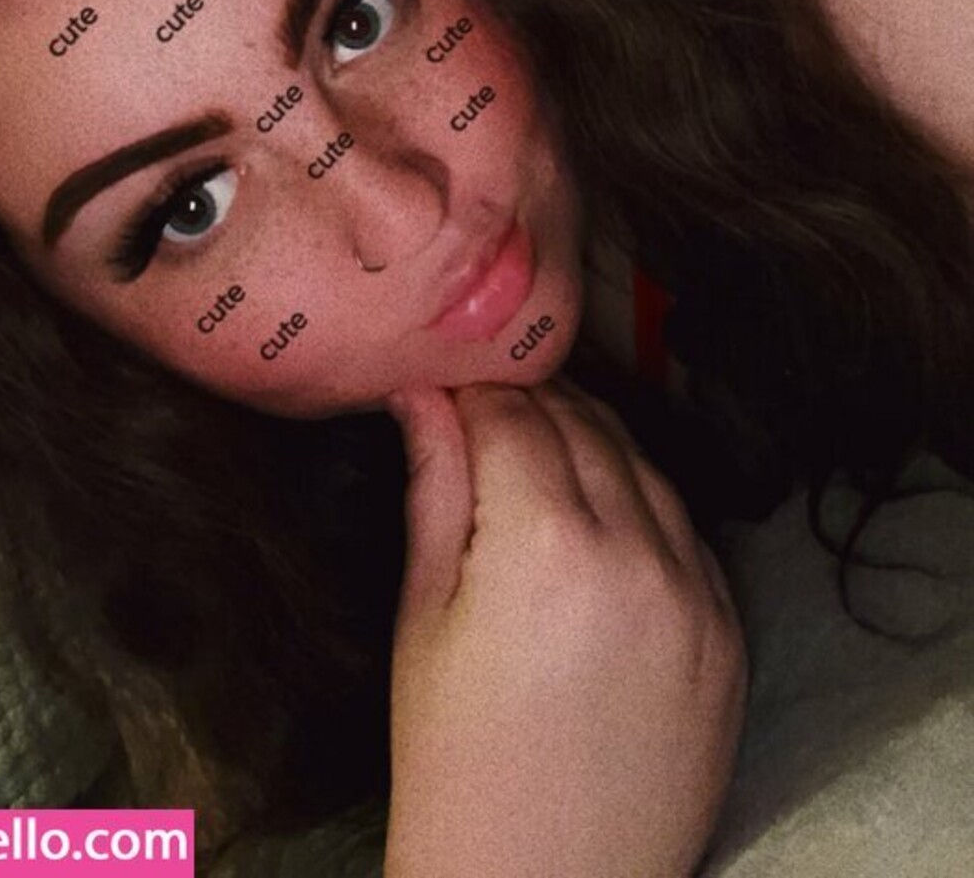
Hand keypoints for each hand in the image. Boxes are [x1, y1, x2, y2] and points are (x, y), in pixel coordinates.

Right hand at [384, 378, 745, 877]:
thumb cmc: (456, 765)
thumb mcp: (424, 620)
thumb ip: (436, 489)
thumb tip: (423, 392)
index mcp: (545, 545)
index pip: (512, 410)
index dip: (471, 391)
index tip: (446, 389)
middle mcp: (636, 553)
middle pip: (583, 423)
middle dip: (530, 404)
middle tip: (484, 413)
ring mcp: (697, 595)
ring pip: (643, 464)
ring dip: (591, 446)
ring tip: (538, 463)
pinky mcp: (731, 634)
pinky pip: (687, 530)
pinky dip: (643, 507)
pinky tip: (599, 524)